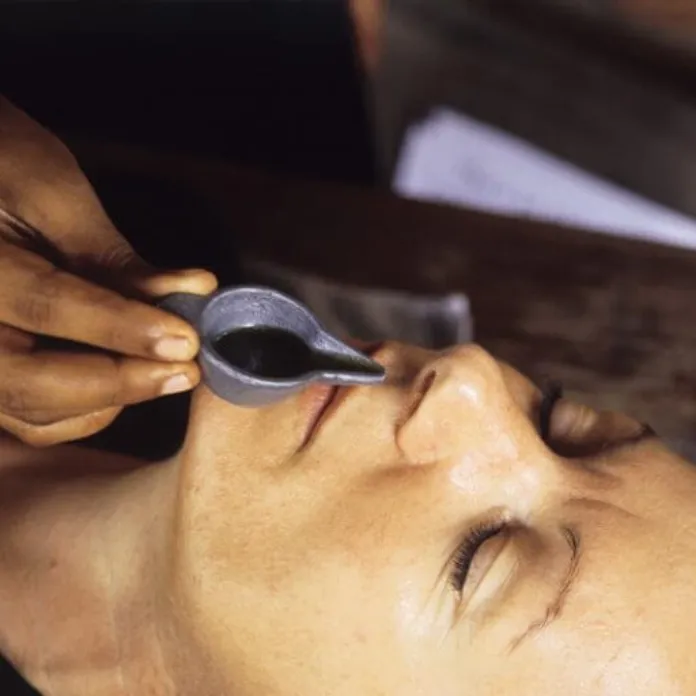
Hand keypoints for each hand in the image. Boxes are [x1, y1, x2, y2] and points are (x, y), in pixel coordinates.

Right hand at [0, 96, 216, 445]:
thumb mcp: (50, 191)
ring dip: (109, 401)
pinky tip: (128, 380)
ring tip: (167, 372)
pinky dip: (86, 411)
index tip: (185, 340)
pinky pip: (30, 418)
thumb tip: (191, 294)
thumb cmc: (0, 166)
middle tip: (186, 371)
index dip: (120, 327)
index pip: (44, 305)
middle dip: (118, 382)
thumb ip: (112, 257)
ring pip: (31, 411)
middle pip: (27, 382)